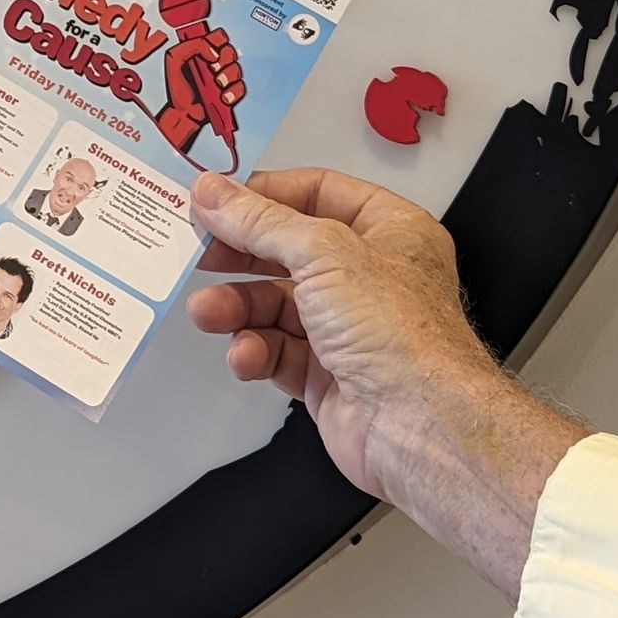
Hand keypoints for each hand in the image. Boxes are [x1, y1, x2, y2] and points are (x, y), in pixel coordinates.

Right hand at [187, 165, 585, 600]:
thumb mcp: (322, 253)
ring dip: (237, 307)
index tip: (215, 199)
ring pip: (275, 306)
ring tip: (208, 312)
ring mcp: (348, 329)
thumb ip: (260, 221)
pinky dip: (255, 351)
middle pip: (288, 251)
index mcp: (389, 231)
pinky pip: (277, 352)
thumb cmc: (397, 332)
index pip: (319, 193)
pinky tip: (245, 354)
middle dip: (240, 255)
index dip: (266, 194)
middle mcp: (371, 276)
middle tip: (198, 252)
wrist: (419, 427)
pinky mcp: (327, 375)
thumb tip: (212, 190)